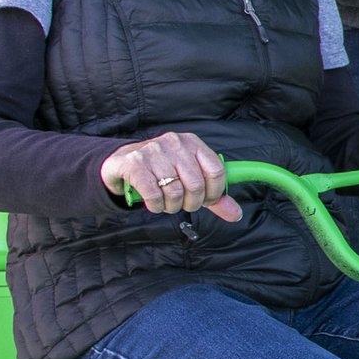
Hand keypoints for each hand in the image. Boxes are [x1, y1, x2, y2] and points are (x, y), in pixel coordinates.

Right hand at [102, 131, 238, 220]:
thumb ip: (214, 195)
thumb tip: (236, 215)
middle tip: (183, 204)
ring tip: (167, 203)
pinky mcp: (134, 163)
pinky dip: (156, 206)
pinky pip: (154, 195)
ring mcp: (153, 151)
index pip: (217, 171)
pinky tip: (154, 203)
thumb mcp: (190, 177)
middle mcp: (175, 143)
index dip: (214, 193)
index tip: (206, 201)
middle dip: (192, 203)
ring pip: (175, 192)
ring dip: (172, 206)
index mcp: (193, 143)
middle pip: (196, 185)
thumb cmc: (163, 171)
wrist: (122, 161)